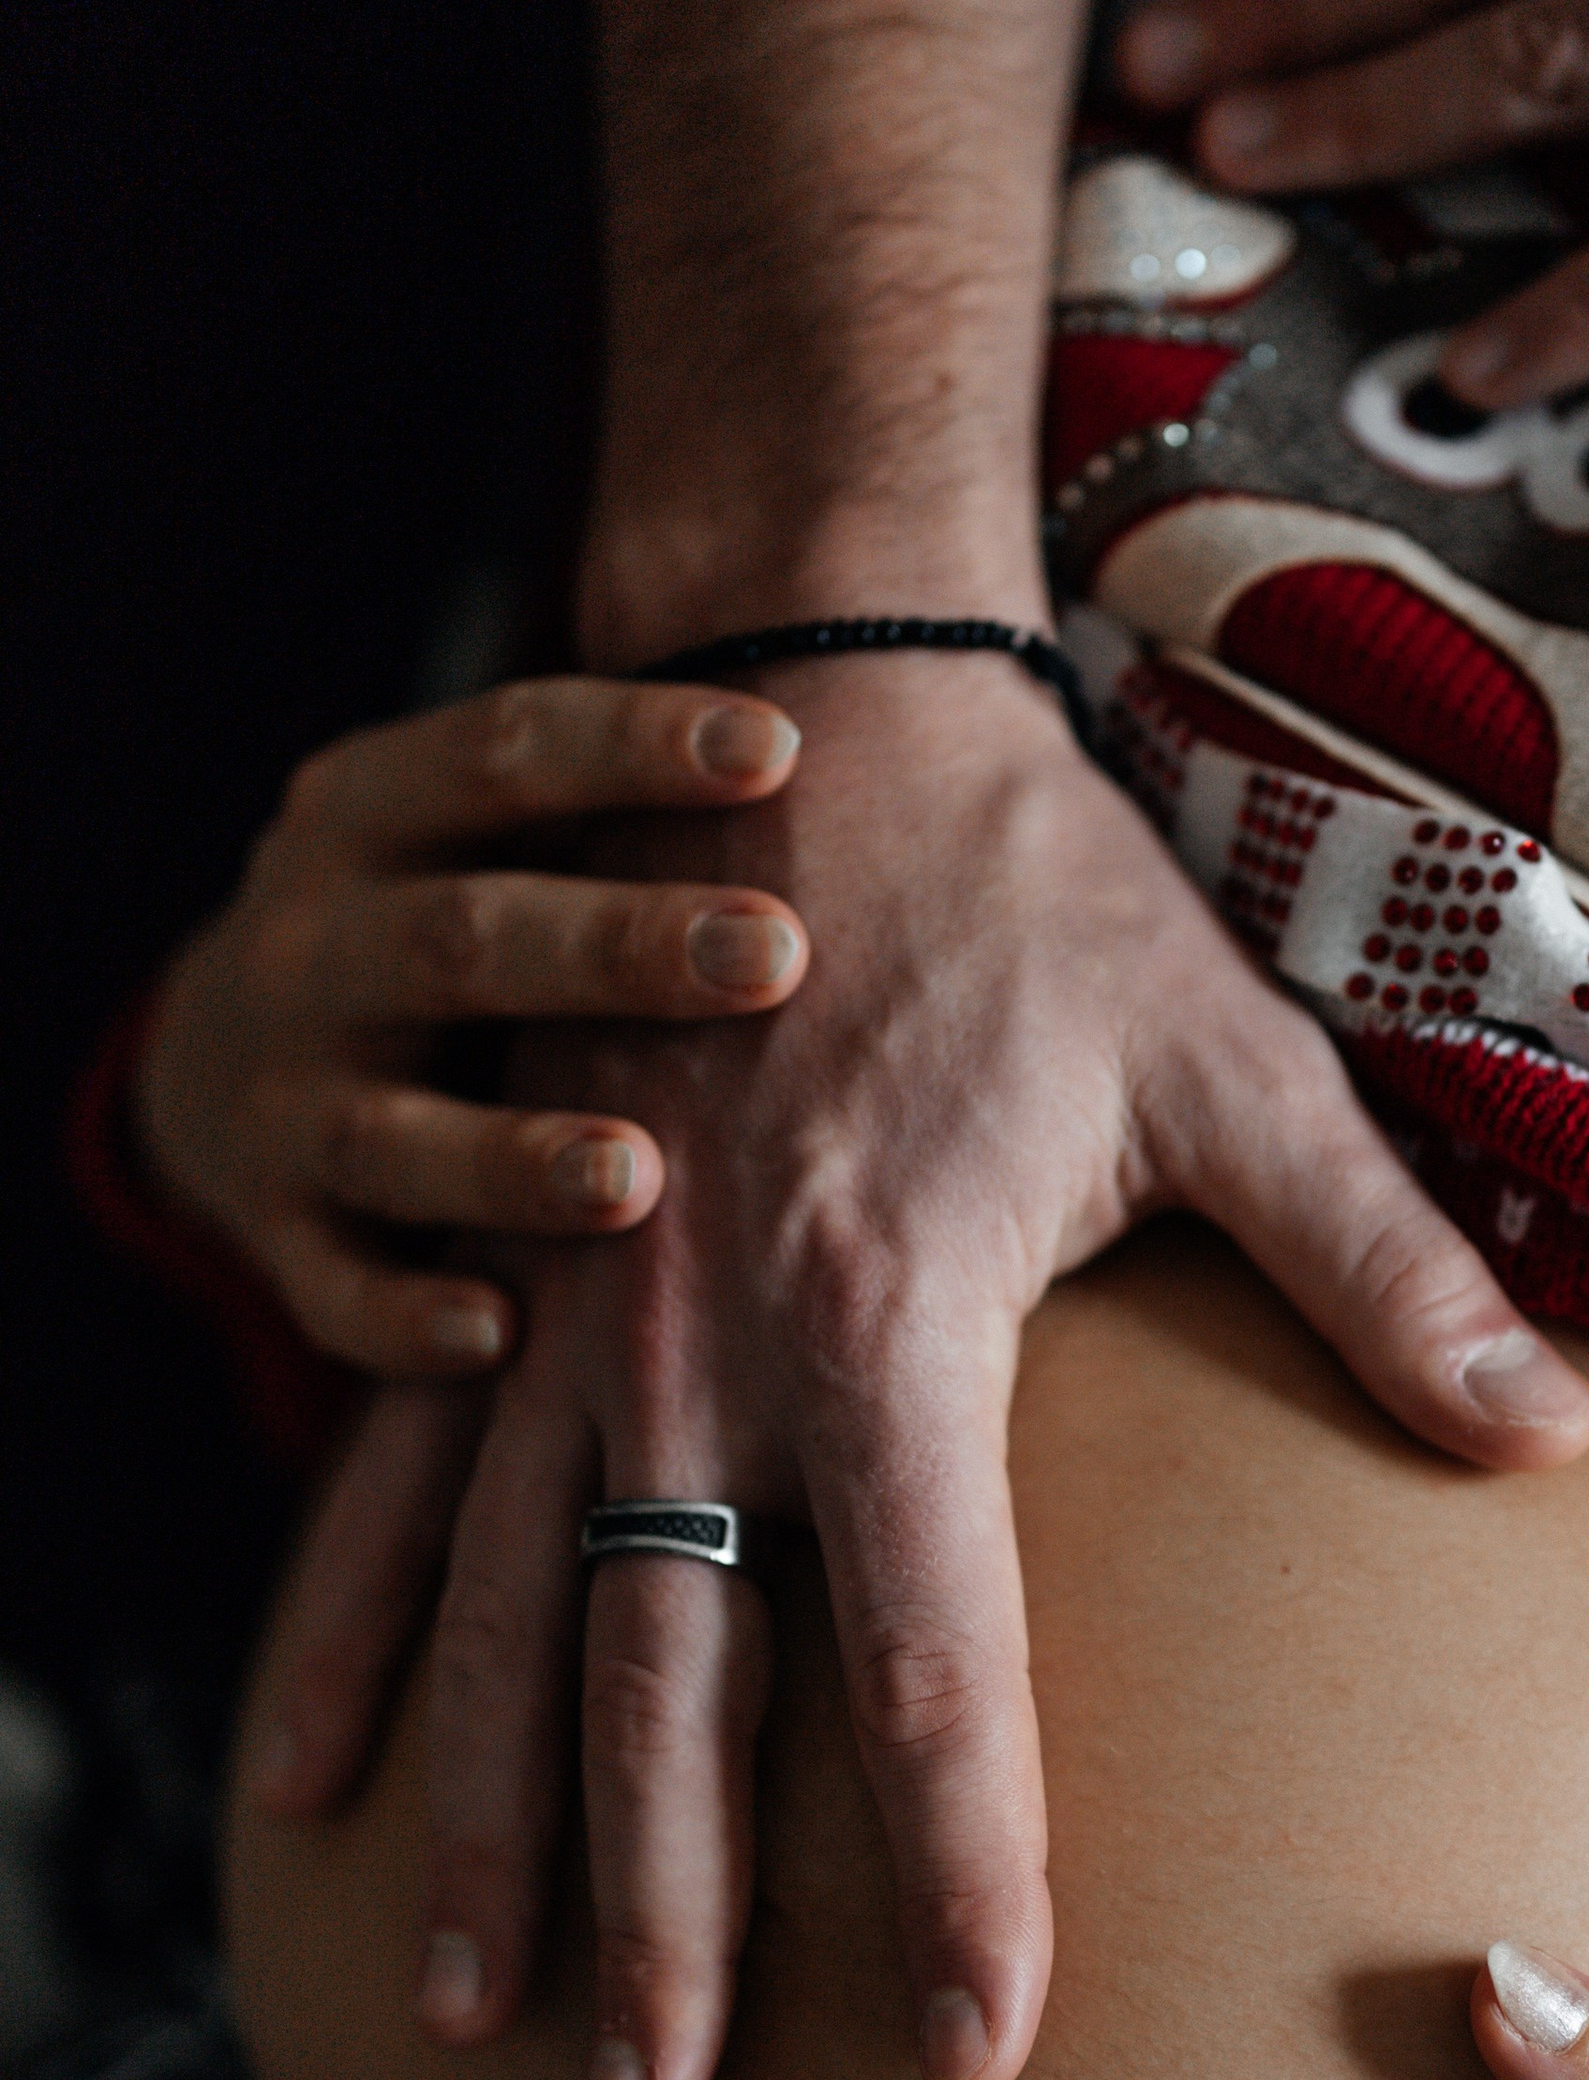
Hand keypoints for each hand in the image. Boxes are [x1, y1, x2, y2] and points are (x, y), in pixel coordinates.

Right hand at [139, 677, 808, 1376]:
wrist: (222, 1064)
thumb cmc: (451, 932)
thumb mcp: (487, 838)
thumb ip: (620, 809)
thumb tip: (874, 756)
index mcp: (371, 810)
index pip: (501, 753)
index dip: (632, 746)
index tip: (781, 749)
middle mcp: (309, 945)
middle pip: (462, 940)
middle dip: (617, 947)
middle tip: (777, 956)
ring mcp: (280, 1098)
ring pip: (393, 1134)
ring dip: (513, 1156)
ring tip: (640, 1179)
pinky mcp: (275, 1234)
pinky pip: (336, 1290)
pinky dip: (407, 1318)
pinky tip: (503, 1333)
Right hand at [252, 658, 1588, 2079]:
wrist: (806, 700)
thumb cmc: (1037, 891)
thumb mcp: (1233, 1061)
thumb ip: (1382, 1268)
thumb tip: (1549, 1442)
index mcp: (891, 1323)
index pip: (930, 1669)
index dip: (962, 1878)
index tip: (984, 2058)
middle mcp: (698, 1350)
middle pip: (675, 1699)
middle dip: (671, 1932)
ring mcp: (570, 1319)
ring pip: (507, 1629)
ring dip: (495, 1839)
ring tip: (488, 2027)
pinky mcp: (502, 1276)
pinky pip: (388, 1494)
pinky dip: (343, 1649)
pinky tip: (305, 1796)